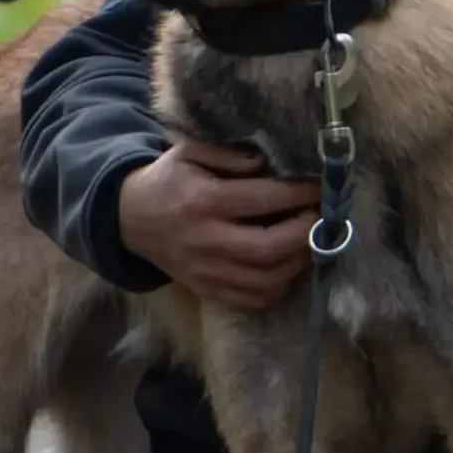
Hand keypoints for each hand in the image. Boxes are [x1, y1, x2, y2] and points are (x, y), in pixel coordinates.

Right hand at [117, 141, 318, 310]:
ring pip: (266, 280)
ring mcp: (206, 271)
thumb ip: (229, 153)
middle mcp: (206, 241)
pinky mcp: (207, 290)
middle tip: (322, 215)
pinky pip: (253, 299)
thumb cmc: (169, 180)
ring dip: (298, 261)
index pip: (262, 199)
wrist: (131, 219)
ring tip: (310, 239)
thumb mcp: (189, 152)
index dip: (299, 193)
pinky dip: (279, 286)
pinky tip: (288, 265)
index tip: (322, 185)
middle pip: (269, 248)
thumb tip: (269, 162)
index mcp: (204, 201)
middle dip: (306, 232)